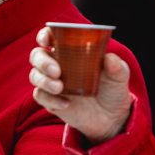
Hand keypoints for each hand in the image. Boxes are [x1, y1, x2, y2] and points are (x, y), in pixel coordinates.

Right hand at [29, 27, 131, 143]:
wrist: (112, 118)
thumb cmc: (113, 90)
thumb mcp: (119, 77)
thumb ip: (116, 67)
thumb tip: (109, 58)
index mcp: (70, 52)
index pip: (51, 38)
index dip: (44, 36)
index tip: (46, 40)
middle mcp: (57, 65)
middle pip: (37, 56)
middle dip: (42, 62)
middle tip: (56, 71)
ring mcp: (52, 83)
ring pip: (35, 75)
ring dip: (44, 81)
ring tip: (60, 88)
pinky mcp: (50, 100)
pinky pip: (40, 96)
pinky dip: (50, 99)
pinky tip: (66, 104)